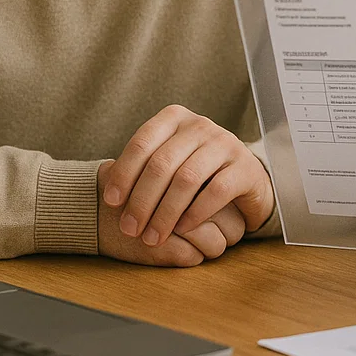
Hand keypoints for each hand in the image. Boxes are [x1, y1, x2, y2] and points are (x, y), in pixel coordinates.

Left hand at [97, 104, 274, 255]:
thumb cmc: (196, 173)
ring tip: (152, 237)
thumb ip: (142, 171)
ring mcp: (225, 144)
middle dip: (141, 201)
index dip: (123, 174)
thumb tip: (110, 197)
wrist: (245, 178)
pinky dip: (194, 214)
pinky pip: (215, 192)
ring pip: (187, 179)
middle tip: (129, 229)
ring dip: (165, 213)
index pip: (142, 143)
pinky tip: (182, 229)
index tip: (110, 202)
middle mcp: (200, 125)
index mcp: (175, 118)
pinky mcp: (245, 167)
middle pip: (162, 164)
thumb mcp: (167, 163)